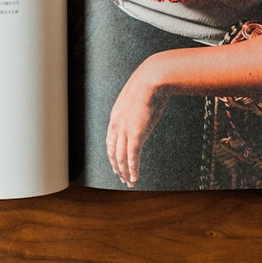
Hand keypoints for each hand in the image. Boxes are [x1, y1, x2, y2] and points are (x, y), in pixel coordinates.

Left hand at [106, 56, 168, 187]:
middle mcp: (116, 126)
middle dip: (117, 167)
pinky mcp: (136, 135)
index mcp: (115, 117)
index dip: (113, 155)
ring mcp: (125, 131)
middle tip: (121, 177)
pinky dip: (133, 170)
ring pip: (121, 158)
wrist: (151, 80)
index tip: (117, 163)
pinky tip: (135, 178)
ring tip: (129, 182)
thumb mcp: (137, 97)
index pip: (110, 141)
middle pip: (113, 153)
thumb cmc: (148, 85)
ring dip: (125, 172)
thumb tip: (143, 106)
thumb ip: (136, 106)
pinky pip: (132, 157)